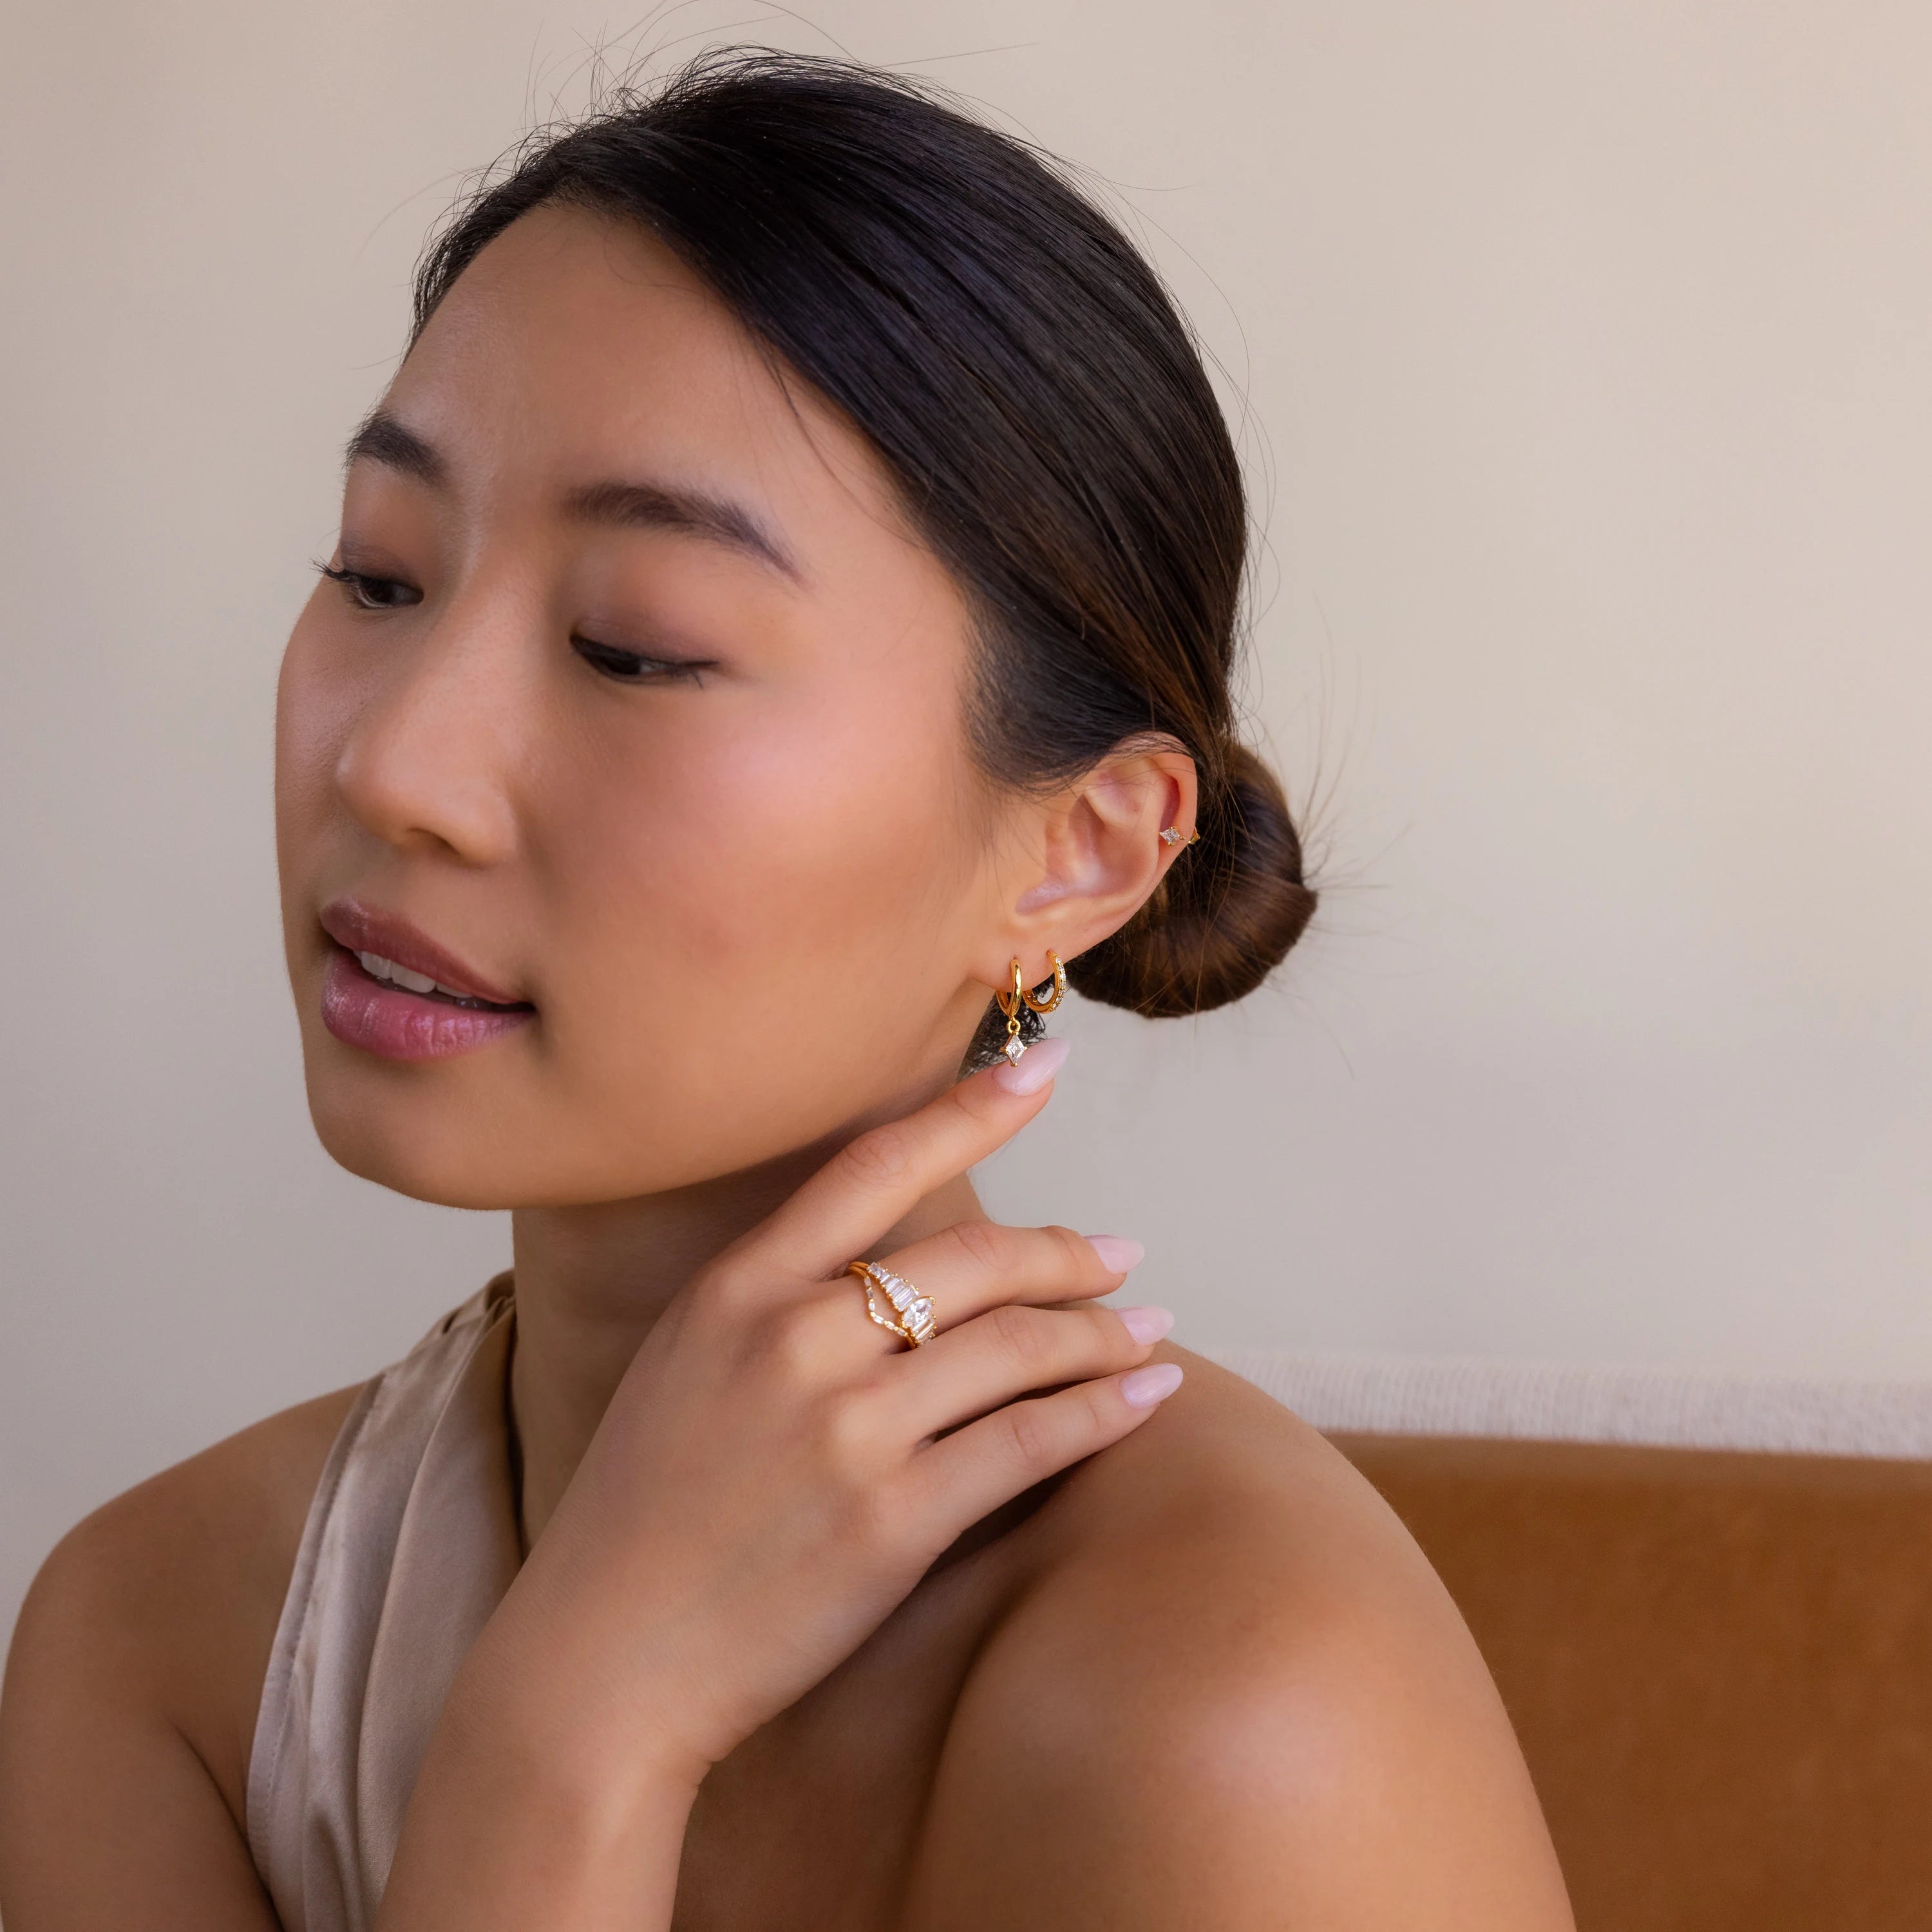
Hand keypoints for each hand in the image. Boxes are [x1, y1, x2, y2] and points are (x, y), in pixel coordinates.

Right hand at [459, 1040, 1180, 1793]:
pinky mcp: (891, 1521)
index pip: (875, 1167)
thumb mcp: (684, 1367)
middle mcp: (794, 1339)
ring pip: (1017, 1346)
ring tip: (1152, 1325)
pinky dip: (1103, 1411)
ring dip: (1104, 1330)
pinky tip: (1148, 1397)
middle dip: (1067, 1250)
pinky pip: (1029, 1441)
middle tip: (1120, 1251)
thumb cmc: (643, 1518)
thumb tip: (881, 1266)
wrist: (599, 1665)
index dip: (971, 1108)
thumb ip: (775, 1303)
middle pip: (972, 1259)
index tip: (1044, 1065)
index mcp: (736, 1289)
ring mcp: (845, 1429)